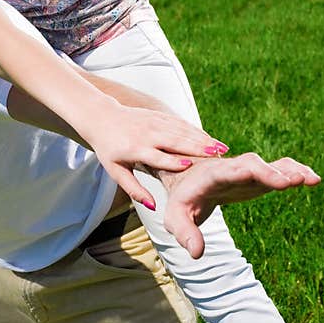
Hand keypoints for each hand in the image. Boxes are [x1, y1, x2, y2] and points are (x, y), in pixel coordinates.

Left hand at [89, 103, 227, 210]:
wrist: (101, 118)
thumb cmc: (109, 150)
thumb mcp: (115, 172)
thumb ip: (134, 189)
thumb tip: (154, 207)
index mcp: (134, 149)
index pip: (156, 156)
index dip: (172, 161)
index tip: (190, 167)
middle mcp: (146, 134)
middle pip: (173, 141)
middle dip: (195, 148)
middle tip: (217, 156)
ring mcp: (153, 122)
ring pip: (181, 130)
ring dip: (202, 139)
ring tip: (221, 149)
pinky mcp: (158, 115)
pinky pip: (180, 123)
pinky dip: (196, 131)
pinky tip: (210, 139)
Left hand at [160, 153, 320, 258]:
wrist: (185, 180)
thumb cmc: (182, 200)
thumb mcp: (175, 217)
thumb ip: (184, 232)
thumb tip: (197, 253)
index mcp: (211, 176)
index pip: (232, 171)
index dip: (254, 173)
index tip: (277, 181)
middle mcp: (231, 169)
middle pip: (253, 164)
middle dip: (273, 171)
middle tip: (296, 181)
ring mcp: (245, 172)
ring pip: (269, 165)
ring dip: (290, 170)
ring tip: (312, 179)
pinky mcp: (256, 178)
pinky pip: (277, 170)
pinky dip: (294, 172)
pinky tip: (312, 179)